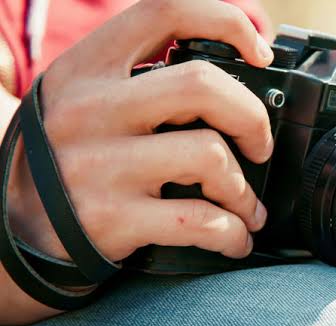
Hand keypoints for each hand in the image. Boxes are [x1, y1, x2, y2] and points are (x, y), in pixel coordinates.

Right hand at [8, 0, 273, 264]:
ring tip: (244, 207)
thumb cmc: (63, 165)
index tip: (259, 52)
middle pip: (203, 84)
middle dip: (252, 118)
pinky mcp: (110, 219)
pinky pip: (200, 221)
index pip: (164, 11)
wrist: (9, 239)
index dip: (226, 21)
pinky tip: (235, 240)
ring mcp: (97, 165)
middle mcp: (88, 109)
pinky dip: (233, 234)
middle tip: (259, 147)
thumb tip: (229, 82)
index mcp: (85, 68)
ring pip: (211, 156)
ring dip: (243, 191)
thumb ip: (135, 83)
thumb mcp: (79, 103)